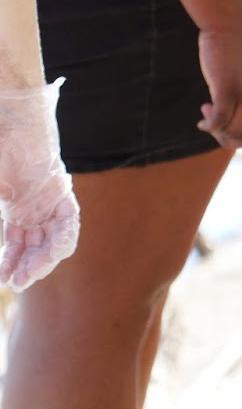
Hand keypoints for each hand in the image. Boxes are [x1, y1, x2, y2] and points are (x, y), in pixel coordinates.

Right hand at [0, 82, 79, 290]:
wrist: (12, 125)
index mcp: (16, 210)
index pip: (16, 245)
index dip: (10, 263)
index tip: (2, 280)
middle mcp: (36, 210)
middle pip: (35, 247)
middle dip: (27, 267)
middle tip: (17, 282)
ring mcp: (50, 203)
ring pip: (53, 241)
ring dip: (42, 260)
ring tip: (29, 274)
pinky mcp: (63, 194)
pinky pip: (68, 224)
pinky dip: (61, 240)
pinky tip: (51, 254)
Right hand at [197, 22, 241, 174]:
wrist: (228, 20)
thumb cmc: (234, 43)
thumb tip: (233, 116)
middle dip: (228, 139)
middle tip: (213, 127)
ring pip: (232, 131)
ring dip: (216, 131)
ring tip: (205, 114)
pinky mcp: (228, 88)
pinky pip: (219, 120)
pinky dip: (209, 125)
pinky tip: (201, 118)